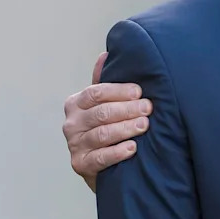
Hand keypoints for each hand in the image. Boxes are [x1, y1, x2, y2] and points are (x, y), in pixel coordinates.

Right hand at [62, 52, 152, 191]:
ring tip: (144, 125)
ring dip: (125, 128)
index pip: (95, 93)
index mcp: (76, 103)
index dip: (118, 91)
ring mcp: (75, 145)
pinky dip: (117, 152)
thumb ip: (104, 81)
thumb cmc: (106, 126)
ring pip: (102, 134)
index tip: (139, 91)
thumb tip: (106, 53)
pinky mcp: (81, 165)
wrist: (102, 164)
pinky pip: (100, 158)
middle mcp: (72, 123)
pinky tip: (133, 148)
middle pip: (101, 113)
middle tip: (148, 108)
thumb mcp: (104, 103)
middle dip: (127, 109)